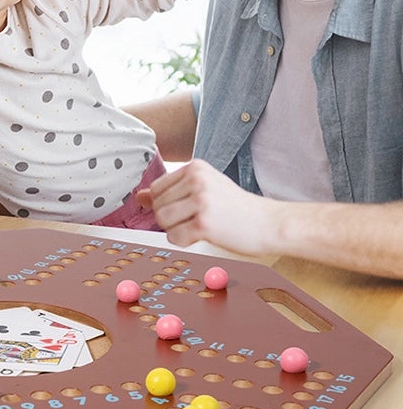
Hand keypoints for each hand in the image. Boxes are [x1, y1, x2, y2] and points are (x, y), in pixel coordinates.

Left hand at [136, 159, 281, 256]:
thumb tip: (139, 196)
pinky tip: (203, 236)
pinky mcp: (204, 223)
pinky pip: (173, 237)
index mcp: (195, 167)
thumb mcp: (203, 190)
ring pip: (162, 221)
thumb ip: (171, 191)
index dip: (168, 204)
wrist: (269, 223)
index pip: (157, 188)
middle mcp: (197, 180)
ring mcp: (201, 201)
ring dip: (176, 230)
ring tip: (199, 227)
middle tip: (198, 220)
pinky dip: (184, 241)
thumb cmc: (236, 208)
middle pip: (157, 205)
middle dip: (171, 219)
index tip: (190, 208)